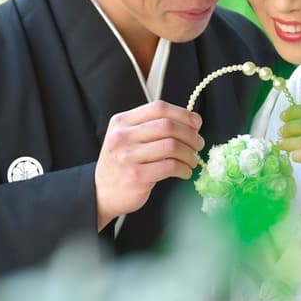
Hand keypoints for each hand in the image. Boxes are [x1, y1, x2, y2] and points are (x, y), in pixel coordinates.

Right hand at [95, 101, 203, 229]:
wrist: (102, 192)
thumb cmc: (122, 163)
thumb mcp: (129, 138)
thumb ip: (153, 127)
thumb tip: (192, 122)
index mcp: (122, 121)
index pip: (158, 108)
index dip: (183, 114)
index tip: (196, 123)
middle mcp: (122, 136)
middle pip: (168, 126)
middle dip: (190, 135)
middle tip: (198, 144)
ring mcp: (127, 156)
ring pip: (171, 146)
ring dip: (189, 153)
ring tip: (192, 160)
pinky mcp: (136, 176)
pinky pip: (170, 166)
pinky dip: (184, 168)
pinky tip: (185, 171)